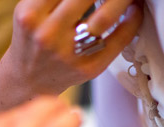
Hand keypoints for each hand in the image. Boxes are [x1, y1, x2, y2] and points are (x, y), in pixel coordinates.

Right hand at [2, 0, 142, 96]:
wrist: (29, 79)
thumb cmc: (33, 38)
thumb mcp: (31, 10)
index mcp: (30, 14)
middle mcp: (48, 35)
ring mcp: (70, 54)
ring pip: (104, 18)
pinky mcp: (89, 68)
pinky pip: (117, 42)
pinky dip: (131, 22)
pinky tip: (135, 10)